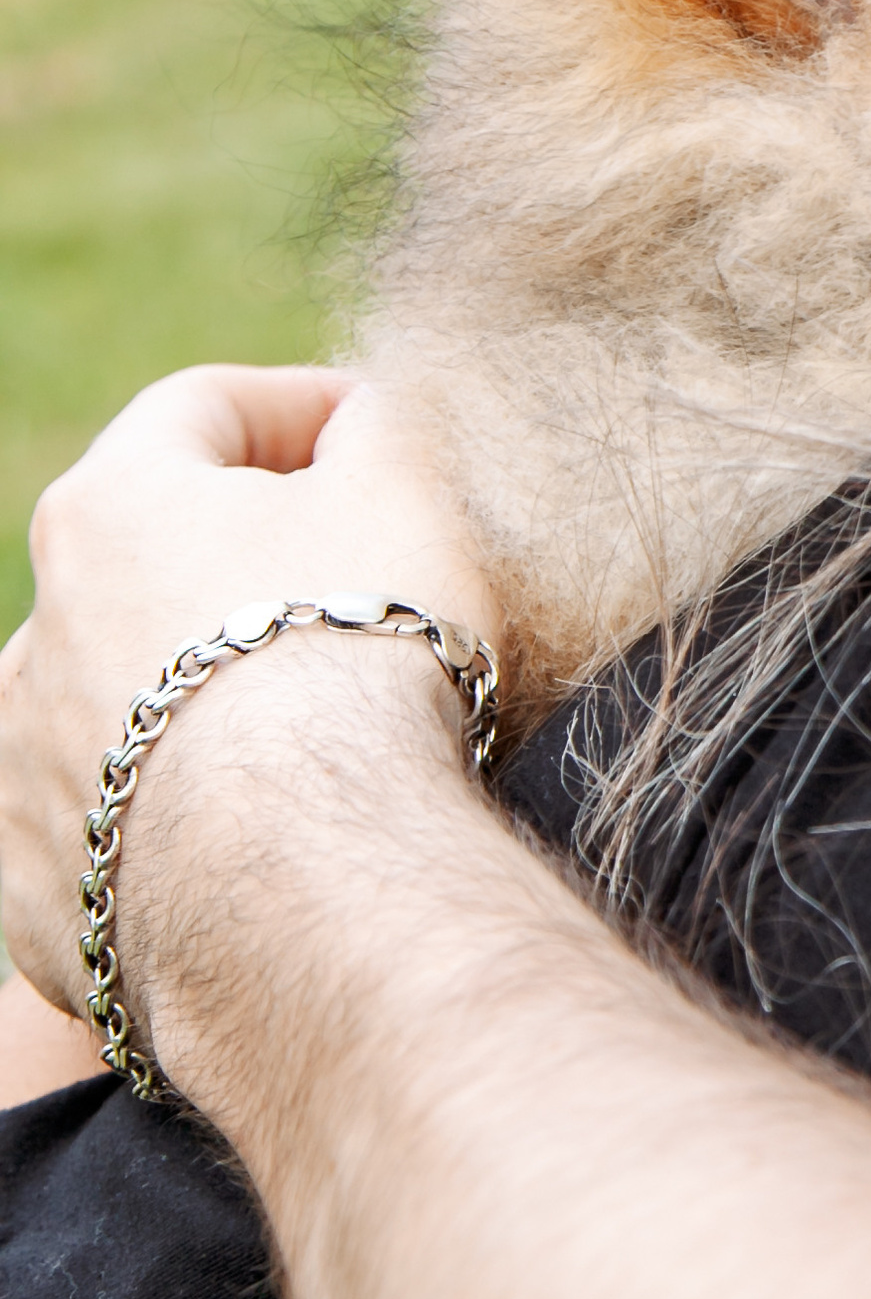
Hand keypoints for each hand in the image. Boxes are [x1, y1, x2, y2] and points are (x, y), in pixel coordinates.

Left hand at [0, 369, 491, 1023]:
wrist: (305, 880)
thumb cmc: (356, 659)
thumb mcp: (404, 492)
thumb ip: (379, 427)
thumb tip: (362, 418)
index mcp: (106, 510)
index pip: (201, 411)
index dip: (302, 406)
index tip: (376, 432)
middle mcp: (31, 635)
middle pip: (146, 563)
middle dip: (242, 564)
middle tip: (357, 586)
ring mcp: (18, 773)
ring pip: (113, 705)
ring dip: (198, 698)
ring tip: (313, 736)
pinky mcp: (36, 892)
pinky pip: (111, 835)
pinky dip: (176, 821)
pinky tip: (263, 838)